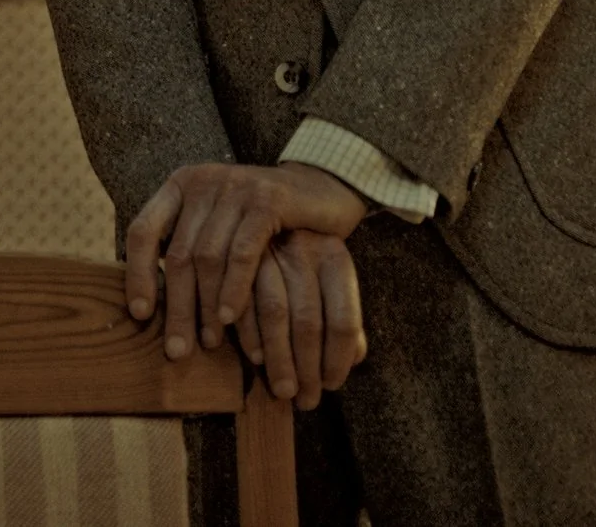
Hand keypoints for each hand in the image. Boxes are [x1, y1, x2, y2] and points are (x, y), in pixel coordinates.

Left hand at [124, 162, 367, 359]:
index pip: (143, 231)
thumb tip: (149, 302)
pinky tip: (230, 317)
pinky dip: (234, 288)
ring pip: (207, 257)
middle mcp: (203, 183)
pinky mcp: (267, 200)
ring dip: (205, 306)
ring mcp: (235, 188)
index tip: (140, 314)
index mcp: (181, 186)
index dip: (137, 274)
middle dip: (176, 307)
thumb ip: (188, 246)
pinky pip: (243, 252)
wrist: (319, 187)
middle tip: (177, 350)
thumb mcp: (217, 223)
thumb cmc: (261, 218)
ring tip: (208, 343)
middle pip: (177, 254)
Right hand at [234, 231, 366, 408]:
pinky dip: (248, 334)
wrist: (278, 193)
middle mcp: (307, 250)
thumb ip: (344, 316)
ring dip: (277, 359)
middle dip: (305, 369)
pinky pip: (243, 298)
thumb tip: (356, 357)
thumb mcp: (333, 275)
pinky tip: (255, 357)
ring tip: (281, 391)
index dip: (338, 359)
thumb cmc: (309, 248)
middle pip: (308, 321)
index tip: (331, 386)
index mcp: (336, 257)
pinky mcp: (240, 250)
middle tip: (304, 402)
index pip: (344, 319)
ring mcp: (272, 248)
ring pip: (275, 313)